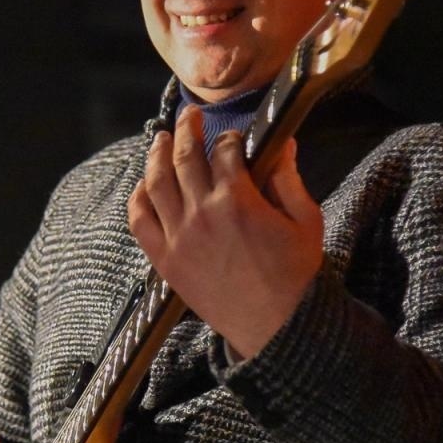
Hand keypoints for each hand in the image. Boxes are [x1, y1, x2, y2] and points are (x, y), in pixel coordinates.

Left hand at [127, 107, 323, 358]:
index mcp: (238, 199)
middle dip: (187, 129)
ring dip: (157, 154)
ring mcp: (178, 236)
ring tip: (161, 139)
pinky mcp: (164, 259)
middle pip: (185, 157)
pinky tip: (143, 184)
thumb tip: (283, 144)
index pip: (225, 151)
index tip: (233, 136)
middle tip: (188, 116)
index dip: (230, 137)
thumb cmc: (295, 275)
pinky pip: (139, 220)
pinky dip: (137, 198)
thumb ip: (289, 179)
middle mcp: (201, 212)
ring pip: (156, 182)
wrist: (275, 327)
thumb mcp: (305, 221)